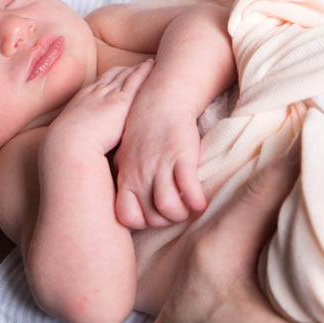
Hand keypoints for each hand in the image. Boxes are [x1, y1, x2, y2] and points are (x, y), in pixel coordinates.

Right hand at [48, 61, 154, 155]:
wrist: (69, 146)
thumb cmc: (69, 148)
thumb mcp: (71, 135)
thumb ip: (80, 133)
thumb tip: (82, 143)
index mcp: (82, 100)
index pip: (98, 83)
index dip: (109, 77)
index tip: (118, 74)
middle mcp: (95, 93)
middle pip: (112, 75)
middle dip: (124, 69)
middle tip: (136, 65)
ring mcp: (108, 95)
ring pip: (125, 75)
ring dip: (137, 68)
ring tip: (149, 64)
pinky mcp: (121, 101)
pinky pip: (134, 80)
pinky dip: (143, 71)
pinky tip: (152, 65)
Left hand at [113, 106, 206, 229]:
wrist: (161, 100)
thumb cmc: (143, 129)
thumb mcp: (124, 153)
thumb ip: (123, 174)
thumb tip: (122, 195)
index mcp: (126, 176)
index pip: (126, 216)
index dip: (142, 222)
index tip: (154, 215)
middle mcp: (141, 174)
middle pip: (152, 217)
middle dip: (166, 220)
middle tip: (176, 211)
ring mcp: (161, 166)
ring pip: (169, 208)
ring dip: (182, 214)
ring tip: (188, 207)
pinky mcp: (182, 158)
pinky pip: (189, 190)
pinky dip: (197, 202)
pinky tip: (201, 203)